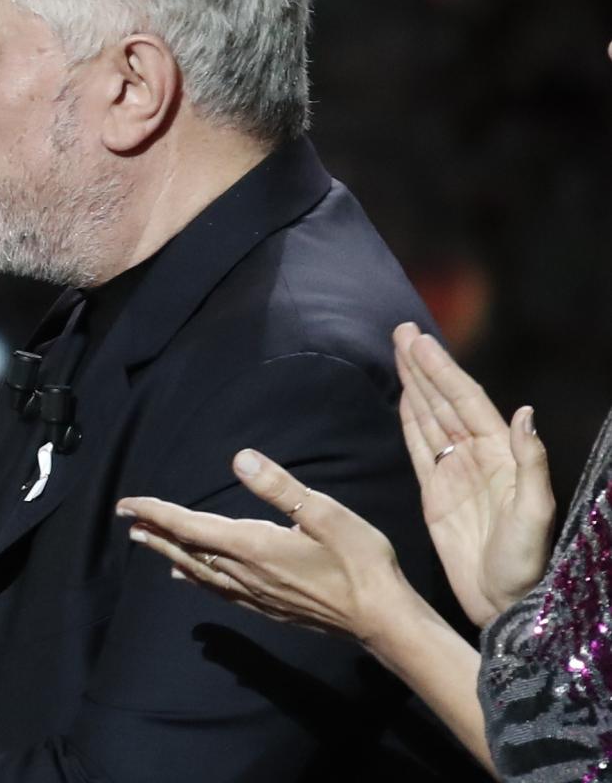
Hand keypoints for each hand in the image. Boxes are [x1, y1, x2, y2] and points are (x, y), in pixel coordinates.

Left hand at [118, 450, 425, 645]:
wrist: (381, 620)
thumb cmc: (360, 563)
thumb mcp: (325, 514)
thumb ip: (280, 487)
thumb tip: (240, 458)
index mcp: (252, 546)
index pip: (190, 526)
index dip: (157, 512)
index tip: (128, 503)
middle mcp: (244, 573)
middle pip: (186, 550)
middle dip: (155, 531)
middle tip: (127, 519)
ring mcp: (253, 593)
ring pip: (197, 571)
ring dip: (169, 552)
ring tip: (146, 541)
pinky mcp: (266, 607)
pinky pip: (215, 589)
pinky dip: (193, 576)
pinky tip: (186, 575)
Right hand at [393, 322, 554, 625]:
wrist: (504, 602)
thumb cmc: (525, 563)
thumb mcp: (535, 513)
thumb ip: (530, 462)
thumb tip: (522, 413)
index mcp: (500, 455)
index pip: (466, 402)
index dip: (442, 370)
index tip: (420, 342)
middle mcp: (476, 456)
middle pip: (445, 401)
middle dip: (424, 366)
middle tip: (402, 332)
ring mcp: (454, 472)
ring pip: (430, 417)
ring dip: (415, 385)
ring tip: (399, 353)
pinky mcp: (435, 492)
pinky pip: (419, 447)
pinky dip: (410, 419)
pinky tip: (404, 398)